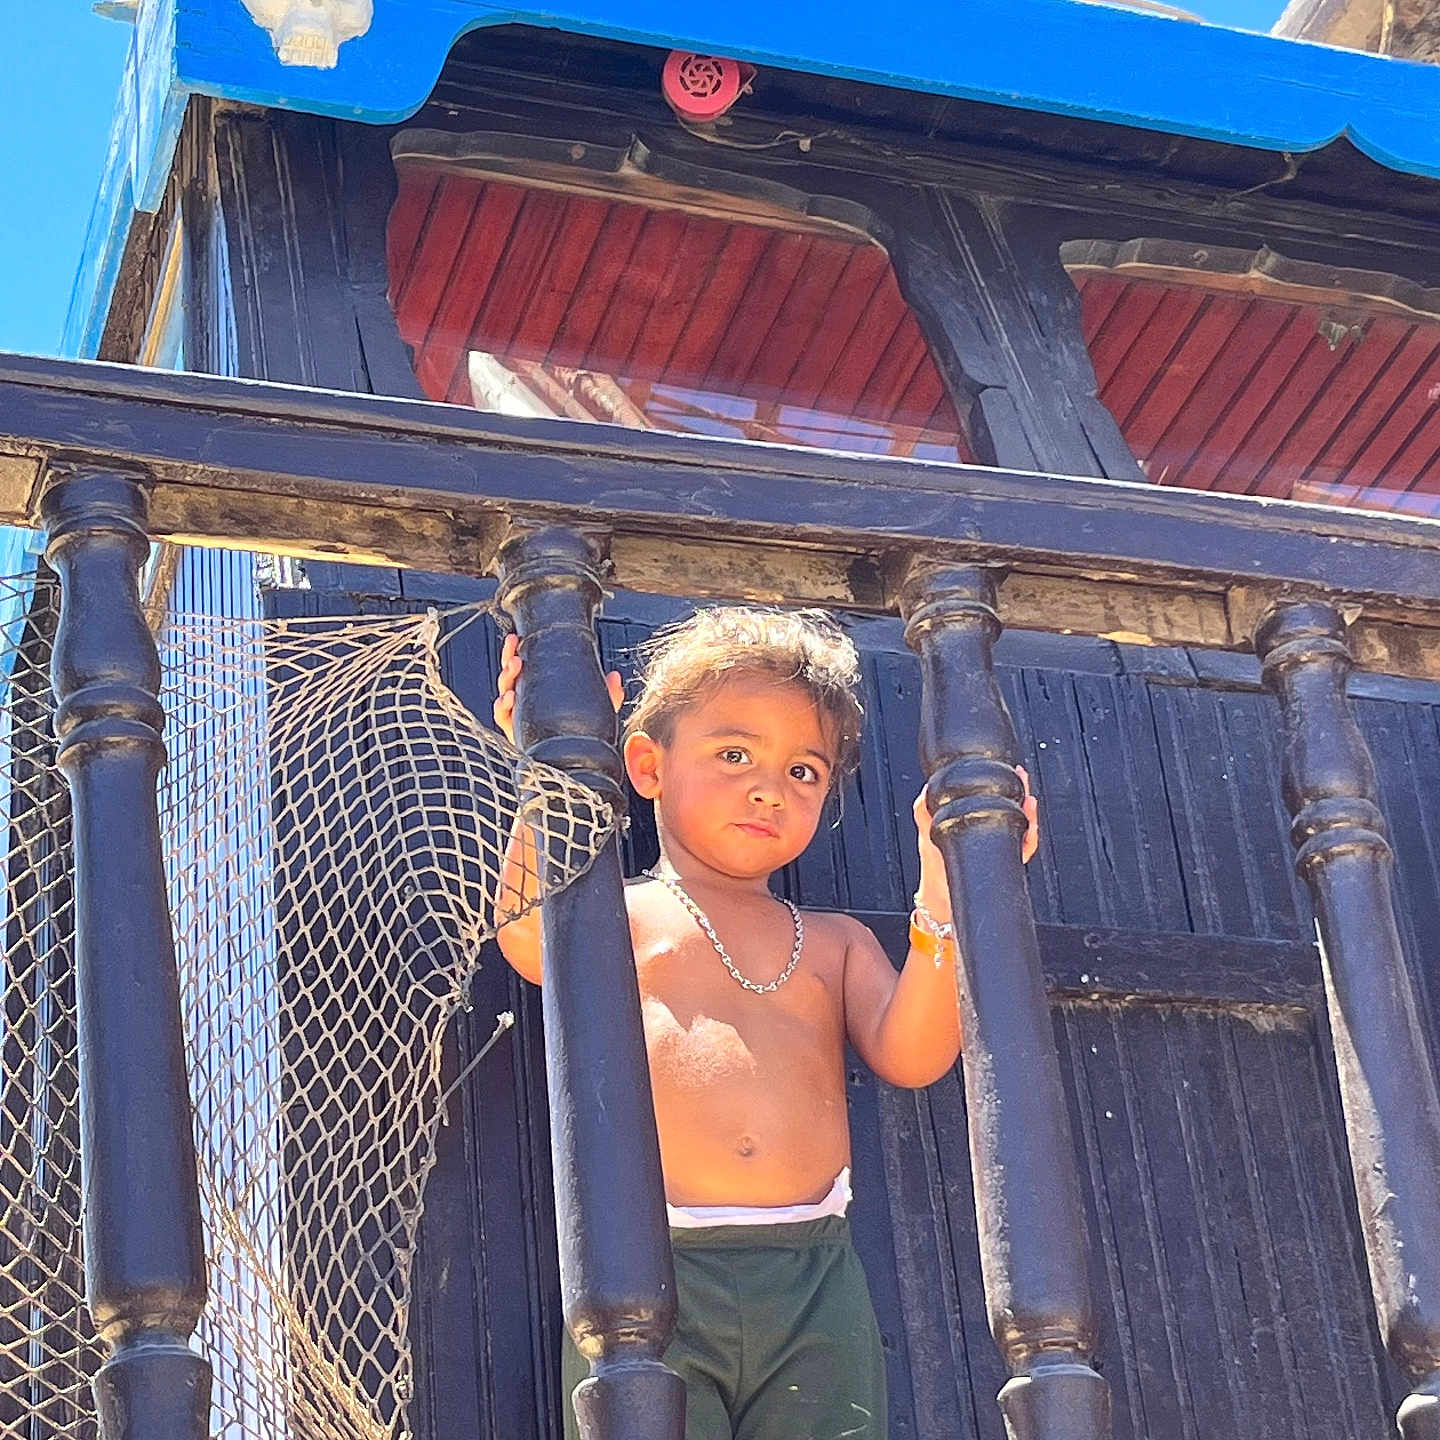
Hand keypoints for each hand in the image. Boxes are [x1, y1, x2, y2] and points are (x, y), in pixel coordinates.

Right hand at [492, 632, 624, 742]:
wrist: (571, 763)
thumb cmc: (577, 734)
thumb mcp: (596, 712)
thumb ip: (607, 695)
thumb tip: (615, 677)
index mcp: (539, 691)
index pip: (527, 666)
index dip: (518, 651)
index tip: (518, 639)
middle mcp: (525, 701)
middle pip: (511, 675)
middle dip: (509, 659)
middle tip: (515, 650)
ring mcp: (518, 716)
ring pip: (504, 692)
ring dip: (507, 678)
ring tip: (515, 667)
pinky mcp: (514, 731)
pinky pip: (502, 717)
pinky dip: (502, 707)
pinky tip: (508, 699)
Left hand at [912, 765, 1040, 917]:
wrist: (940, 898)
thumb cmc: (935, 867)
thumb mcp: (927, 834)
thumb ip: (923, 812)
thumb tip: (925, 790)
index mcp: (975, 823)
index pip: (994, 799)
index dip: (1003, 785)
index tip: (1009, 771)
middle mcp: (991, 833)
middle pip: (1013, 808)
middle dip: (1021, 791)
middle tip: (1022, 778)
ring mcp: (1000, 848)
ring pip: (1023, 827)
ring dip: (1029, 814)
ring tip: (1029, 801)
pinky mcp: (1004, 863)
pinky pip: (1023, 851)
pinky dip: (1029, 840)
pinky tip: (1029, 829)